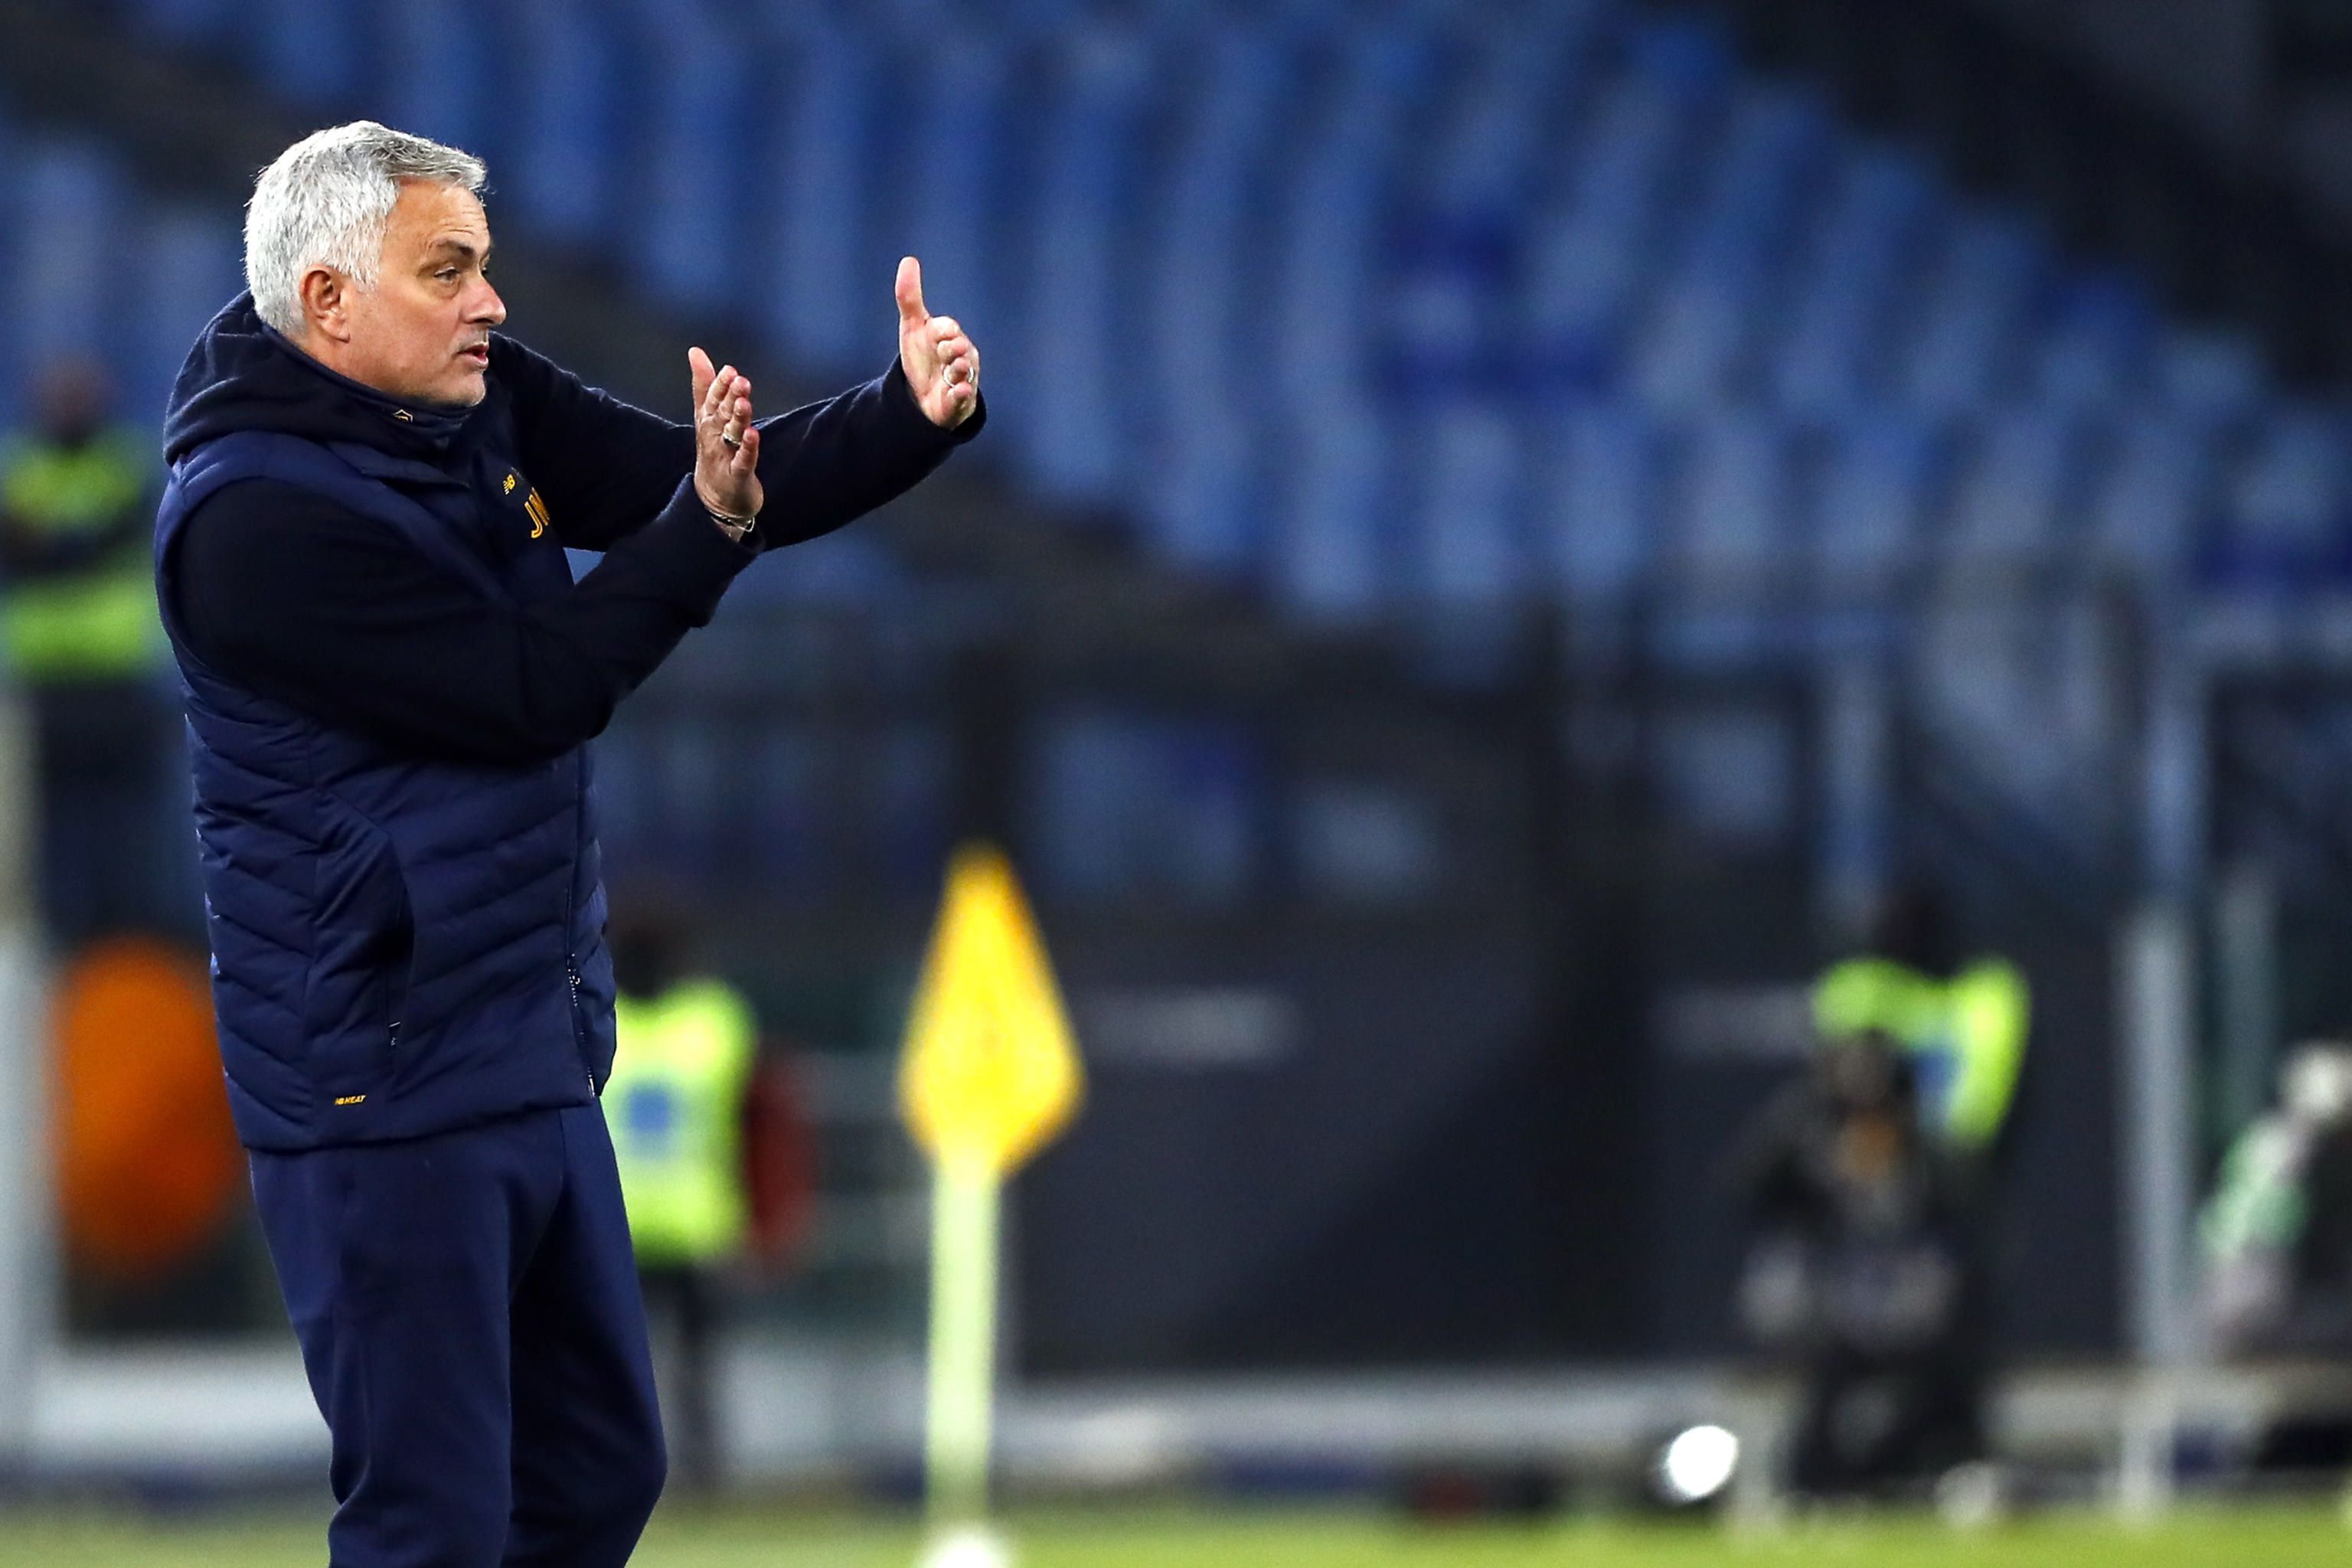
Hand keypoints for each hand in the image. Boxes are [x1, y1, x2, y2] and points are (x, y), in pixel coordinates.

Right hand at [688, 346, 761, 523]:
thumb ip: (704, 385)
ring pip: (732, 434)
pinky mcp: (738, 475)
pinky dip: (748, 448)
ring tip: (745, 402)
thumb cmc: (715, 451)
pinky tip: (754, 435)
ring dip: (739, 418)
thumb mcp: (707, 417)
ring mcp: (725, 456)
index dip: (720, 385)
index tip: (729, 370)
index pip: (713, 400)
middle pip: (722, 414)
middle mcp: (715, 436)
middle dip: (730, 397)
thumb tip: (695, 351)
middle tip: (740, 380)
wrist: (715, 498)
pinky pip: (743, 460)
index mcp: (709, 421)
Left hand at [895, 256, 979, 429]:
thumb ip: (910, 297)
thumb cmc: (922, 358)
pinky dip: (961, 394)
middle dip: (950, 349)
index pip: (948, 327)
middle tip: (942, 354)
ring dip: (959, 368)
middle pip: (958, 347)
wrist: (924, 396)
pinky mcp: (959, 400)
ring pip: (965, 370)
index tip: (933, 334)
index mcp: (950, 337)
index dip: (941, 329)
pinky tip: (956, 391)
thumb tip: (909, 260)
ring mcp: (962, 378)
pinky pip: (964, 396)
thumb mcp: (913, 328)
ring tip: (952, 370)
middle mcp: (961, 355)